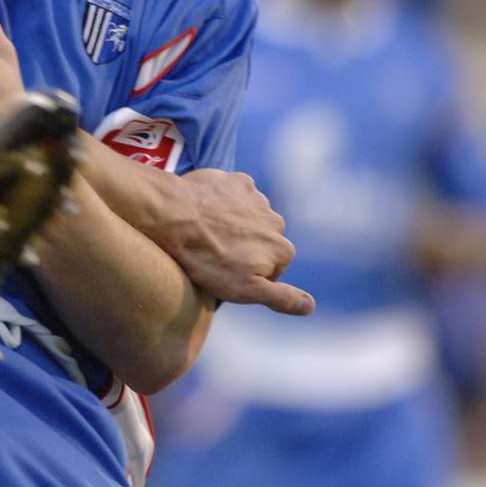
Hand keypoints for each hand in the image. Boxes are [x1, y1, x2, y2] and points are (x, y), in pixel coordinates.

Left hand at [161, 168, 310, 315]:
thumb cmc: (207, 258)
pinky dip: (224, 201)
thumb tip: (311, 306)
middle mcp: (276, 221)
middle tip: (213, 252)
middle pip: (262, 241)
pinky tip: (205, 210)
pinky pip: (235, 194)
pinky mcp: (236, 181)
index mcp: (282, 249)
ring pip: (249, 217)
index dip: (247, 274)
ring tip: (205, 231)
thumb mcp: (245, 290)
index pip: (271, 268)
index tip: (225, 272)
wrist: (174, 217)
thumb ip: (282, 298)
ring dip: (233, 223)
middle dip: (243, 247)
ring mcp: (257, 198)